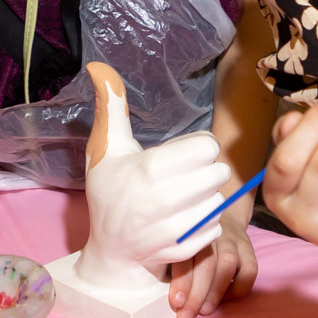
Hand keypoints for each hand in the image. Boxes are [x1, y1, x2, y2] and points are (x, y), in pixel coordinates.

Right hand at [80, 63, 234, 292]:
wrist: (110, 251)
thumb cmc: (109, 193)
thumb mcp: (106, 148)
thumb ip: (111, 106)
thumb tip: (99, 66)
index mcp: (148, 169)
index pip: (208, 148)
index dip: (199, 148)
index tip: (183, 155)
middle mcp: (162, 200)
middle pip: (218, 173)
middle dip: (205, 172)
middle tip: (184, 177)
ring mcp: (173, 229)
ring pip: (219, 200)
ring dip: (206, 198)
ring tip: (184, 199)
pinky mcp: (184, 249)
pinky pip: (216, 227)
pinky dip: (206, 223)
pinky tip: (185, 220)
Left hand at [169, 212, 257, 317]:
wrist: (225, 218)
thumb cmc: (196, 244)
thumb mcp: (182, 249)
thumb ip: (178, 269)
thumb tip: (175, 300)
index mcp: (190, 235)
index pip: (185, 258)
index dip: (181, 282)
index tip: (177, 303)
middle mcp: (213, 235)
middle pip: (207, 263)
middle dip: (197, 294)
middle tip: (188, 316)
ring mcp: (233, 241)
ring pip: (227, 264)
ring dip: (215, 292)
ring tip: (205, 311)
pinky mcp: (248, 249)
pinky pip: (249, 270)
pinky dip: (239, 287)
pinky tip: (226, 299)